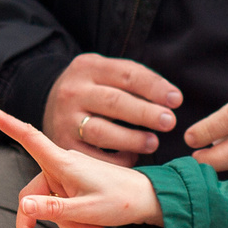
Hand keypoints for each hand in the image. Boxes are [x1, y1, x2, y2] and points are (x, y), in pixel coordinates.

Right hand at [0, 105, 163, 227]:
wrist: (150, 200)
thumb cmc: (121, 202)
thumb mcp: (86, 211)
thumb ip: (53, 210)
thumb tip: (23, 206)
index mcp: (63, 163)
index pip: (29, 137)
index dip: (6, 122)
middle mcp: (62, 164)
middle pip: (31, 194)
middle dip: (35, 220)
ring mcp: (69, 173)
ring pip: (49, 203)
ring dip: (66, 220)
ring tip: (93, 226)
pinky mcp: (76, 182)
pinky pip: (63, 203)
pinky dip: (75, 217)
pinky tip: (94, 224)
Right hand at [42, 53, 181, 165]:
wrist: (50, 102)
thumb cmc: (95, 89)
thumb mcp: (108, 73)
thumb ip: (137, 81)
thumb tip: (172, 100)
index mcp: (89, 68)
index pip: (126, 75)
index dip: (154, 87)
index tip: (176, 100)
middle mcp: (73, 92)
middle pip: (113, 102)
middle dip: (145, 113)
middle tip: (169, 122)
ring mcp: (65, 120)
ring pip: (101, 132)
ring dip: (131, 139)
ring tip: (153, 143)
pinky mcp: (63, 144)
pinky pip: (92, 157)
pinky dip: (115, 160)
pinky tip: (132, 157)